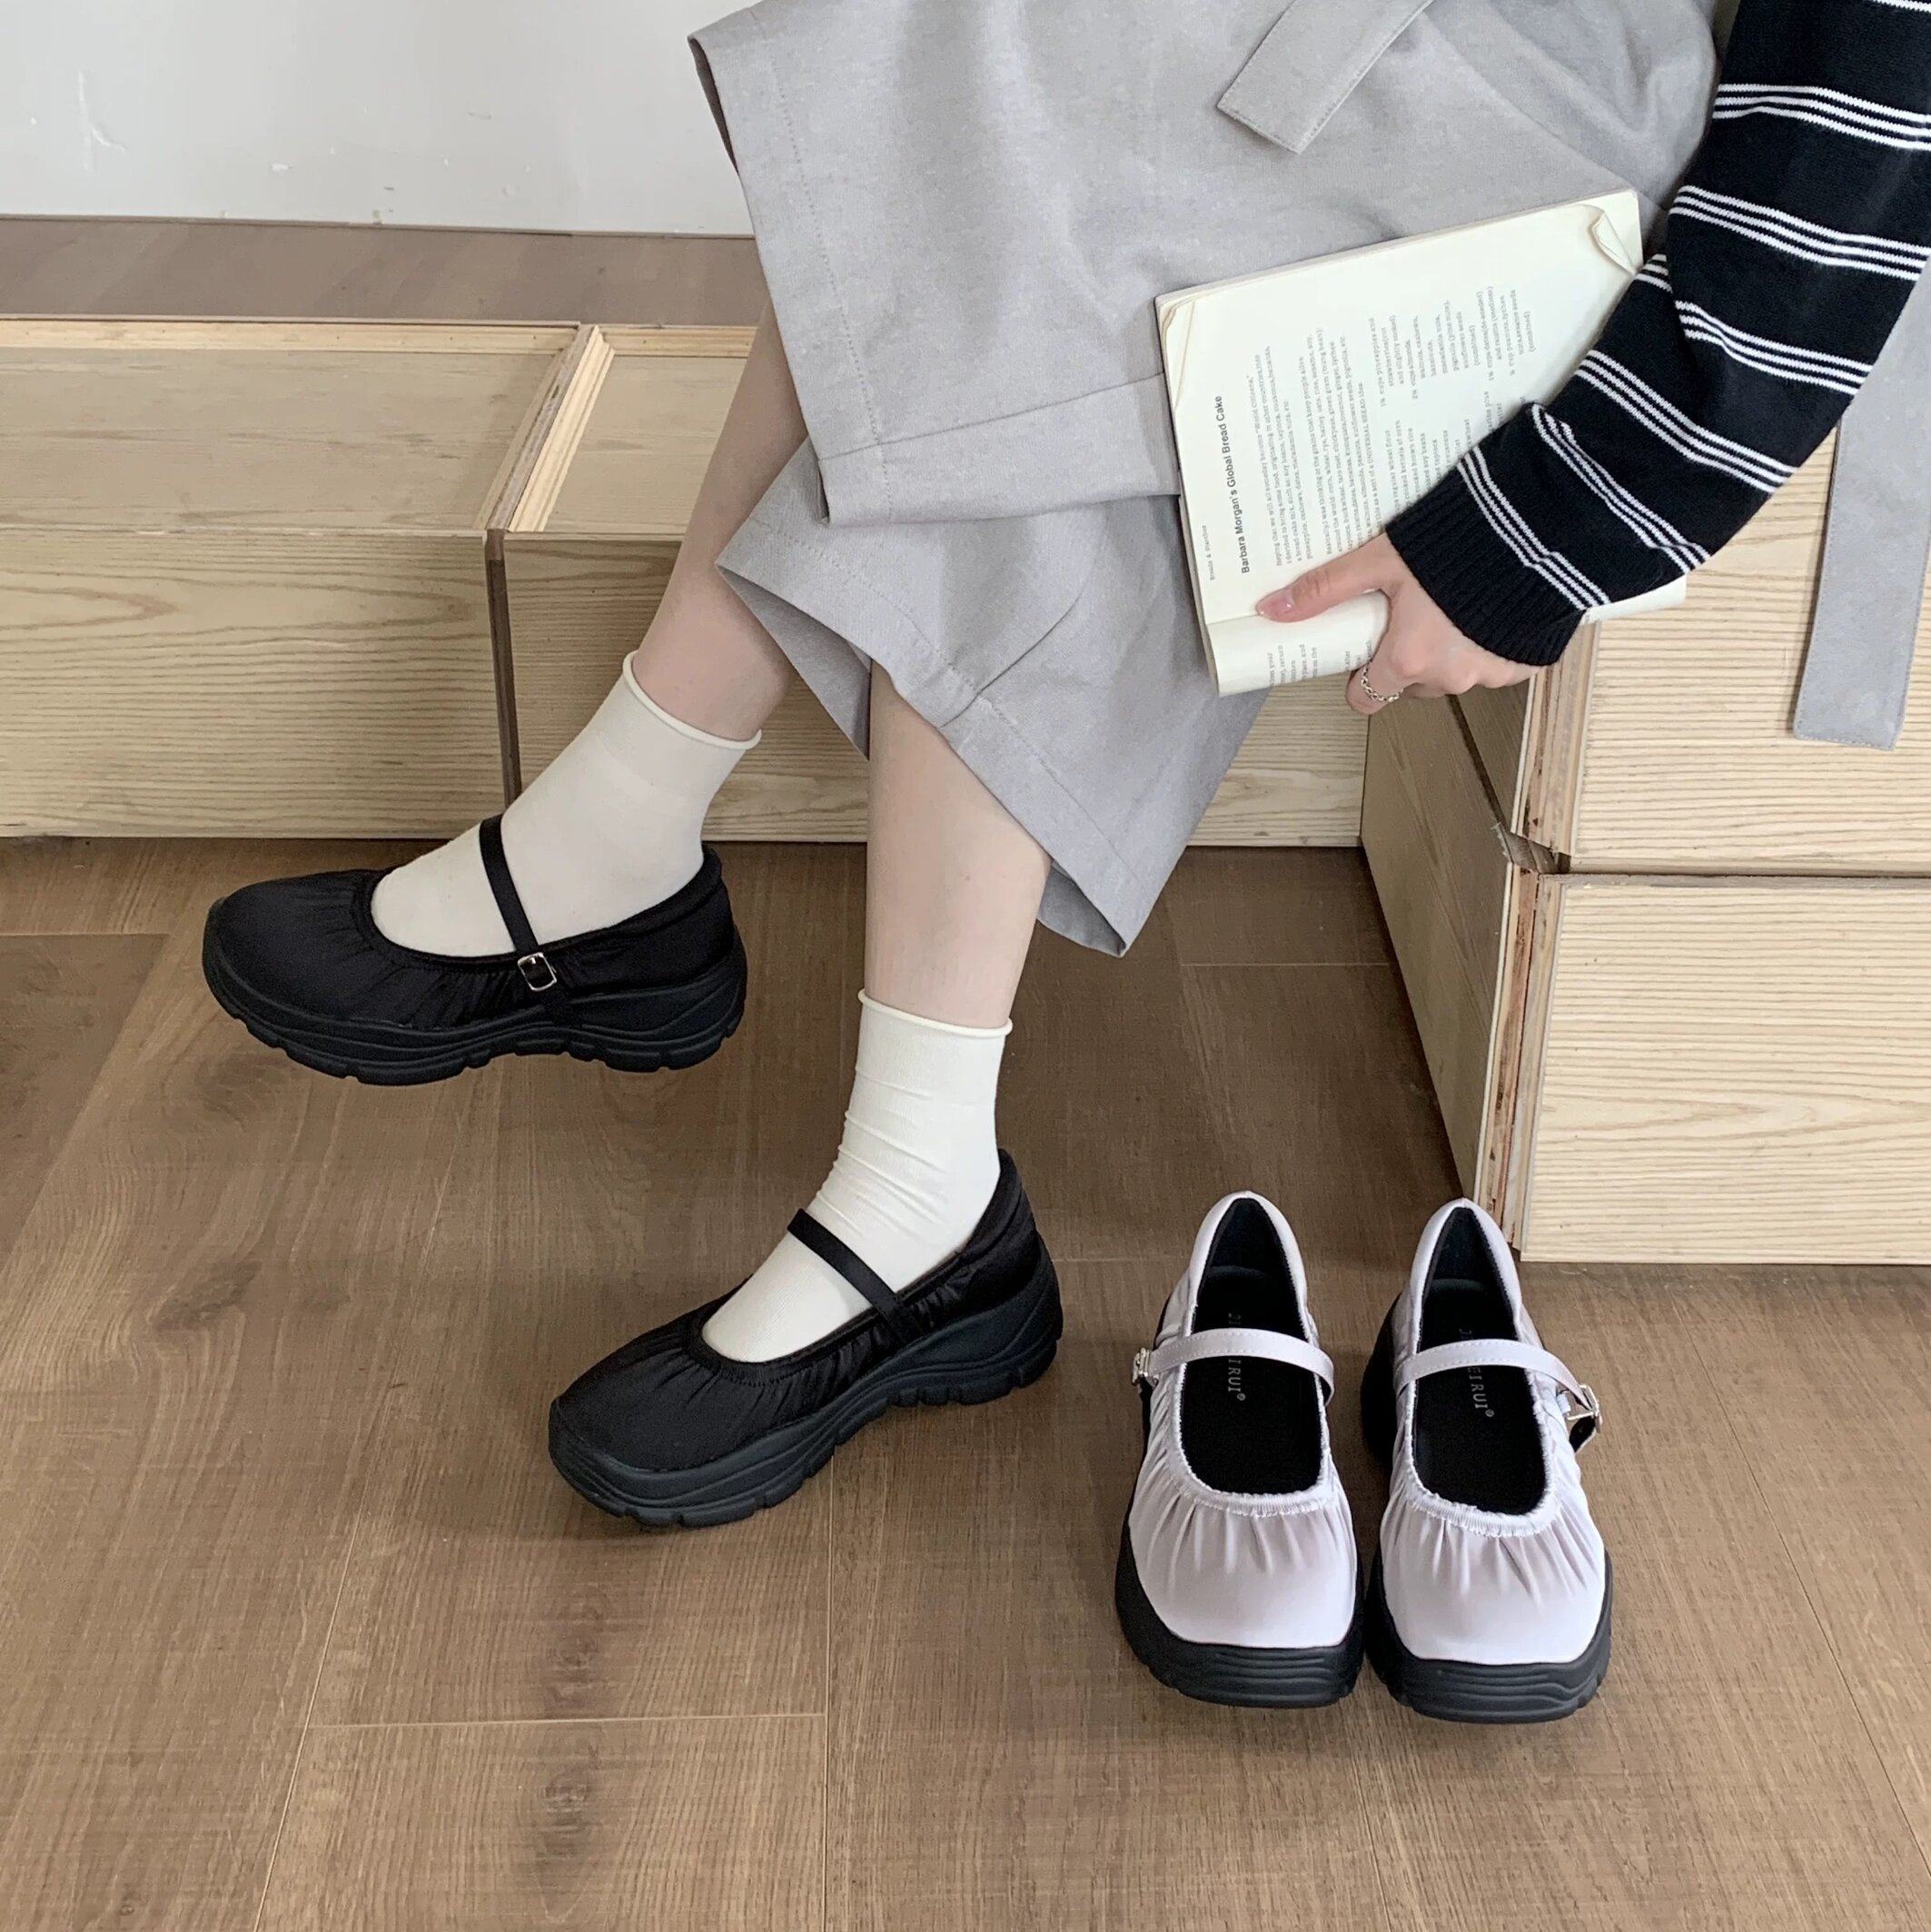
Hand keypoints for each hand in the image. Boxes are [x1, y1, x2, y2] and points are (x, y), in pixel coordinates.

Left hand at [1255, 534, 1536, 716]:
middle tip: (1411, 613)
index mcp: (1409, 660)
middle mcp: (1450, 677)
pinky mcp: (1528, 662)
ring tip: (1453, 603)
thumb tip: (1274, 609)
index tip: (1365, 652)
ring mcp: (1492, 674)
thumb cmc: (1458, 544)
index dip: (1362, 678)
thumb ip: (1327, 588)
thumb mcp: (1380, 559)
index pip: (1368, 698)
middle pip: (1412, 683)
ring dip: (1450, 648)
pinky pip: (1498, 663)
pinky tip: (1491, 608)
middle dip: (1408, 656)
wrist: (1537, 530)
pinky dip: (1490, 643)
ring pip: (1456, 673)